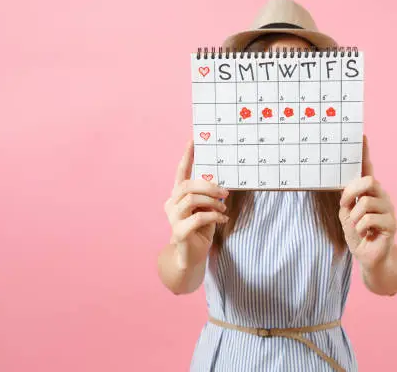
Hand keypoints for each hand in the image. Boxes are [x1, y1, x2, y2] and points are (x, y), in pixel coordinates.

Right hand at [163, 141, 228, 268]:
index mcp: (177, 195)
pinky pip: (197, 218)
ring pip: (192, 200)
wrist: (191, 257)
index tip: (193, 139)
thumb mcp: (206, 209)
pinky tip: (222, 220)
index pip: (180, 172)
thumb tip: (222, 185)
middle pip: (188, 185)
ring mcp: (173, 218)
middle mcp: (171, 204)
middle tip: (225, 192)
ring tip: (223, 208)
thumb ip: (209, 196)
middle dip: (209, 186)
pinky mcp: (179, 232)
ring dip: (212, 202)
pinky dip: (213, 216)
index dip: (187, 156)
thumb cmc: (200, 230)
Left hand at [339, 136, 396, 269]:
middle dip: (352, 192)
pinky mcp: (392, 224)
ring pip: (366, 203)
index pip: (367, 169)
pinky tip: (366, 235)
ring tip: (357, 228)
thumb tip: (346, 190)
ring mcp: (388, 209)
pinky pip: (369, 220)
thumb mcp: (346, 214)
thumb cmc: (358, 234)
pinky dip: (360, 229)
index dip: (365, 153)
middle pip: (369, 181)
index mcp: (369, 192)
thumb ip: (346, 200)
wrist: (369, 257)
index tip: (362, 136)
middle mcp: (381, 196)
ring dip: (354, 218)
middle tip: (346, 206)